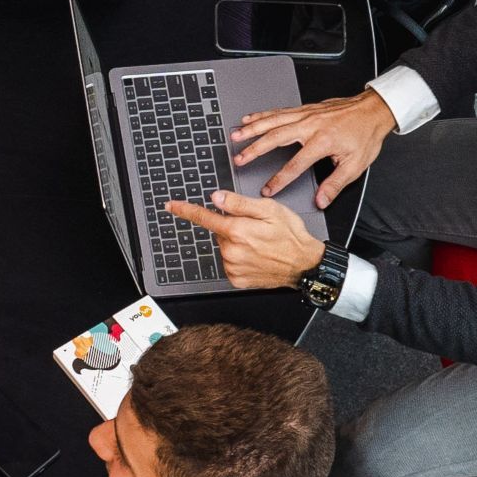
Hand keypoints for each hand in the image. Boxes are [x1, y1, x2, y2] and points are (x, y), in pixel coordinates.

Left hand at [163, 189, 325, 291]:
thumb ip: (239, 203)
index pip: (204, 218)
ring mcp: (233, 267)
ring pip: (225, 247)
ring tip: (260, 245)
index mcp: (238, 230)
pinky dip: (240, 258)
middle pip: (220, 232)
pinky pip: (230, 263)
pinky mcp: (236, 279)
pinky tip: (256, 257)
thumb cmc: (290, 235)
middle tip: (256, 230)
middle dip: (233, 228)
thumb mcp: (269, 209)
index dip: (185, 210)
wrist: (304, 265)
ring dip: (237, 244)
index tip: (171, 206)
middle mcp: (232, 251)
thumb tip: (216, 198)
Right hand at [229, 88, 396, 206]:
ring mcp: (306, 115)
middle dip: (254, 150)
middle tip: (239, 159)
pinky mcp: (304, 109)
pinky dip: (262, 115)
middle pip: (275, 138)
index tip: (268, 190)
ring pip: (272, 121)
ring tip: (236, 136)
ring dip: (252, 129)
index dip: (279, 179)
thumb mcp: (356, 165)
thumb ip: (335, 184)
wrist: (373, 110)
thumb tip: (322, 200)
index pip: (295, 164)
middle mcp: (310, 126)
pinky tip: (250, 119)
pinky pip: (278, 111)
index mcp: (322, 141)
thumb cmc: (365, 134)